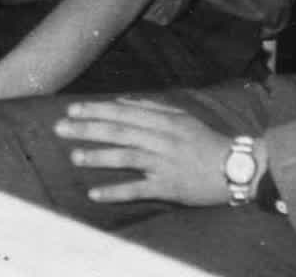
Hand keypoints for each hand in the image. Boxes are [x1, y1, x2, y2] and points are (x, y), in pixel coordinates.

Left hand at [54, 97, 234, 206]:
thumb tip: (123, 102)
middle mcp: (161, 139)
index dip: (96, 110)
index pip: (123, 113)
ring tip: (74, 156)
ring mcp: (164, 163)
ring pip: (126, 157)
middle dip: (88, 128)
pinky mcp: (168, 187)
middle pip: (119, 131)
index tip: (72, 108)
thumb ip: (152, 108)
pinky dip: (116, 191)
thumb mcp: (181, 117)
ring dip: (99, 156)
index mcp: (164, 120)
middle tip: (61, 127)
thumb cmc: (206, 141)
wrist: (234, 168)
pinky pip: (138, 189)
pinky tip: (95, 193)